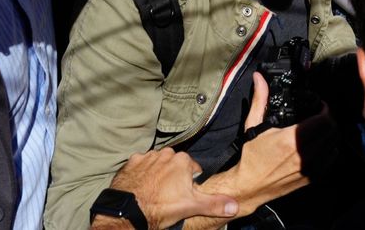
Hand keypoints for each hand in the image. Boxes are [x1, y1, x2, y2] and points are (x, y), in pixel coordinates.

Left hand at [107, 150, 237, 229]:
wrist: (129, 210)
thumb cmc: (161, 207)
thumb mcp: (191, 206)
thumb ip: (214, 203)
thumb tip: (235, 205)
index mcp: (182, 160)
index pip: (194, 169)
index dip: (190, 184)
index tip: (185, 195)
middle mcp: (166, 153)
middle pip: (176, 165)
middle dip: (175, 177)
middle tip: (170, 196)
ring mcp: (147, 156)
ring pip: (159, 164)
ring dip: (159, 174)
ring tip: (155, 193)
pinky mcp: (132, 162)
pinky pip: (141, 166)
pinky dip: (142, 174)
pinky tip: (142, 187)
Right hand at [206, 74, 336, 216]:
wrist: (250, 186)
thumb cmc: (251, 156)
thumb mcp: (253, 125)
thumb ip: (260, 99)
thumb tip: (259, 78)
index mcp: (290, 139)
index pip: (323, 120)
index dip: (325, 109)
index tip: (320, 104)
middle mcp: (303, 154)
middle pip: (332, 131)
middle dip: (329, 119)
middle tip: (322, 113)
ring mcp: (309, 168)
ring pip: (334, 144)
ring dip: (331, 133)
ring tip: (322, 127)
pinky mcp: (311, 177)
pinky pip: (330, 159)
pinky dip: (330, 148)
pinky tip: (321, 143)